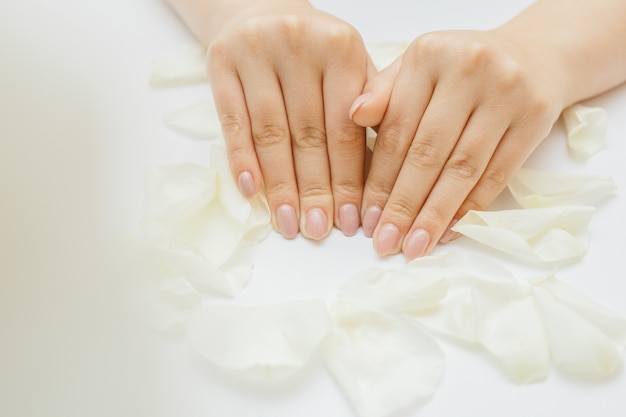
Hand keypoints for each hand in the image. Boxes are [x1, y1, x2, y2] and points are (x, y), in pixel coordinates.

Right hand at [207, 3, 372, 239]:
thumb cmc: (317, 53)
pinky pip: (232, 120)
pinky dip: (241, 159)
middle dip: (315, 189)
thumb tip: (375, 176)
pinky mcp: (220, 60)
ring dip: (280, 185)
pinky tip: (252, 191)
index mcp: (341, 47)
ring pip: (270, 132)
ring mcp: (255, 50)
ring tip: (289, 223)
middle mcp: (299, 43)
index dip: (348, 178)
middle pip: (308, 134)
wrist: (265, 10)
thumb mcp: (352, 67)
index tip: (350, 219)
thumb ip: (369, 110)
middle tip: (318, 230)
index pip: (346, 127)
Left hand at [350, 29, 565, 258]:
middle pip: (428, 151)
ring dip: (435, 214)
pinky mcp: (535, 116)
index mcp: (429, 54)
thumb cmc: (460, 69)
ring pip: (462, 167)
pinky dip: (471, 206)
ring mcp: (507, 91)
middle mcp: (470, 67)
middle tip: (386, 242)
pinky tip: (450, 230)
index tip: (365, 217)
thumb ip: (384, 93)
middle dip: (403, 204)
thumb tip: (353, 116)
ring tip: (414, 246)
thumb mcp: (417, 68)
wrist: (533, 55)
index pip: (396, 129)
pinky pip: (497, 173)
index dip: (378, 178)